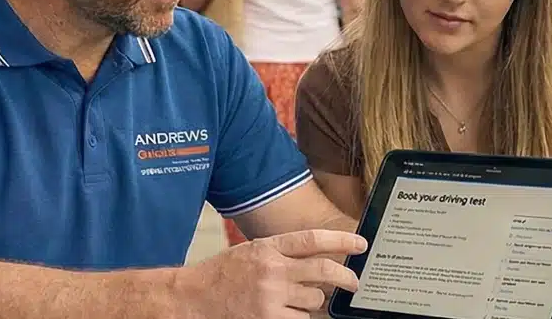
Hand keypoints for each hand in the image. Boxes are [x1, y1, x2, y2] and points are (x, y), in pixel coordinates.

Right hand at [177, 229, 366, 318]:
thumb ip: (280, 254)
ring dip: (313, 303)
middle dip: (346, 277)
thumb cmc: (221, 275)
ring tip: (297, 301)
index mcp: (267, 248)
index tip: (360, 244)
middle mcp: (272, 269)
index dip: (341, 241)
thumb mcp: (250, 252)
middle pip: (323, 271)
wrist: (192, 298)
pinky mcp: (269, 318)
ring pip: (315, 300)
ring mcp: (271, 296)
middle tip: (354, 282)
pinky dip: (299, 318)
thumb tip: (316, 258)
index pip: (312, 240)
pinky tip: (287, 314)